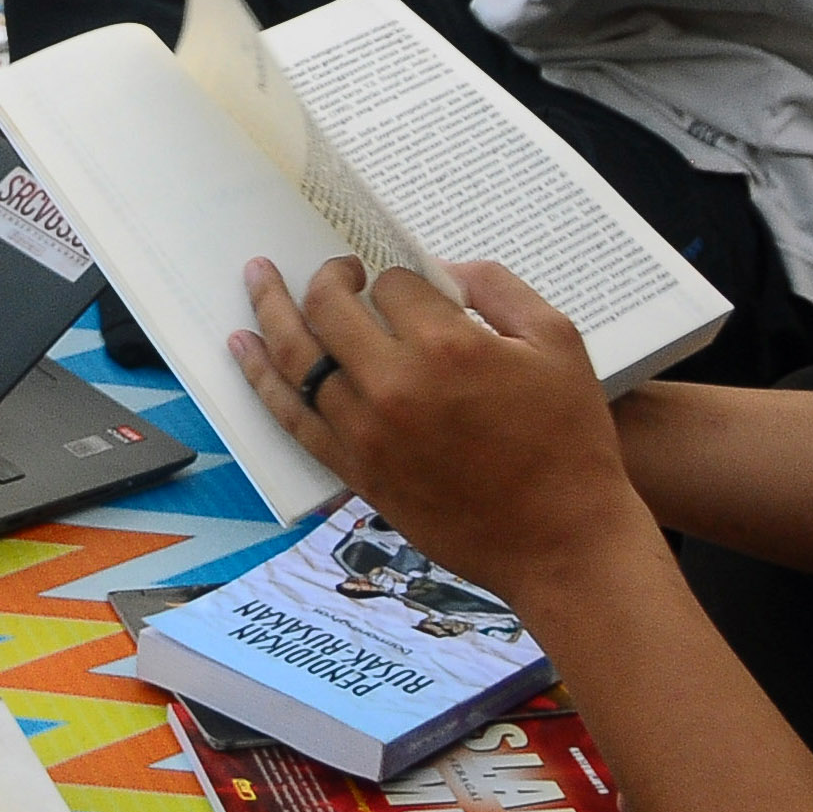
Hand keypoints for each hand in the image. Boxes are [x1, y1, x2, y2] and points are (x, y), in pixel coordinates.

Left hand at [227, 255, 656, 594]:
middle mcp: (395, 384)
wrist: (563, 542)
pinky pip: (292, 416)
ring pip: (298, 356)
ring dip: (271, 309)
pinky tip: (242, 346)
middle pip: (332, 309)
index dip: (399, 279)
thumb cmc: (570, 442)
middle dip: (331, 278)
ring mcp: (366, 430)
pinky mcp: (354, 469)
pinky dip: (259, 378)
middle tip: (339, 270)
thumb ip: (500, 290)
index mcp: (447, 345)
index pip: (394, 285)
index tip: (410, 288)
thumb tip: (446, 269)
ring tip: (257, 275)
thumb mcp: (558, 344)